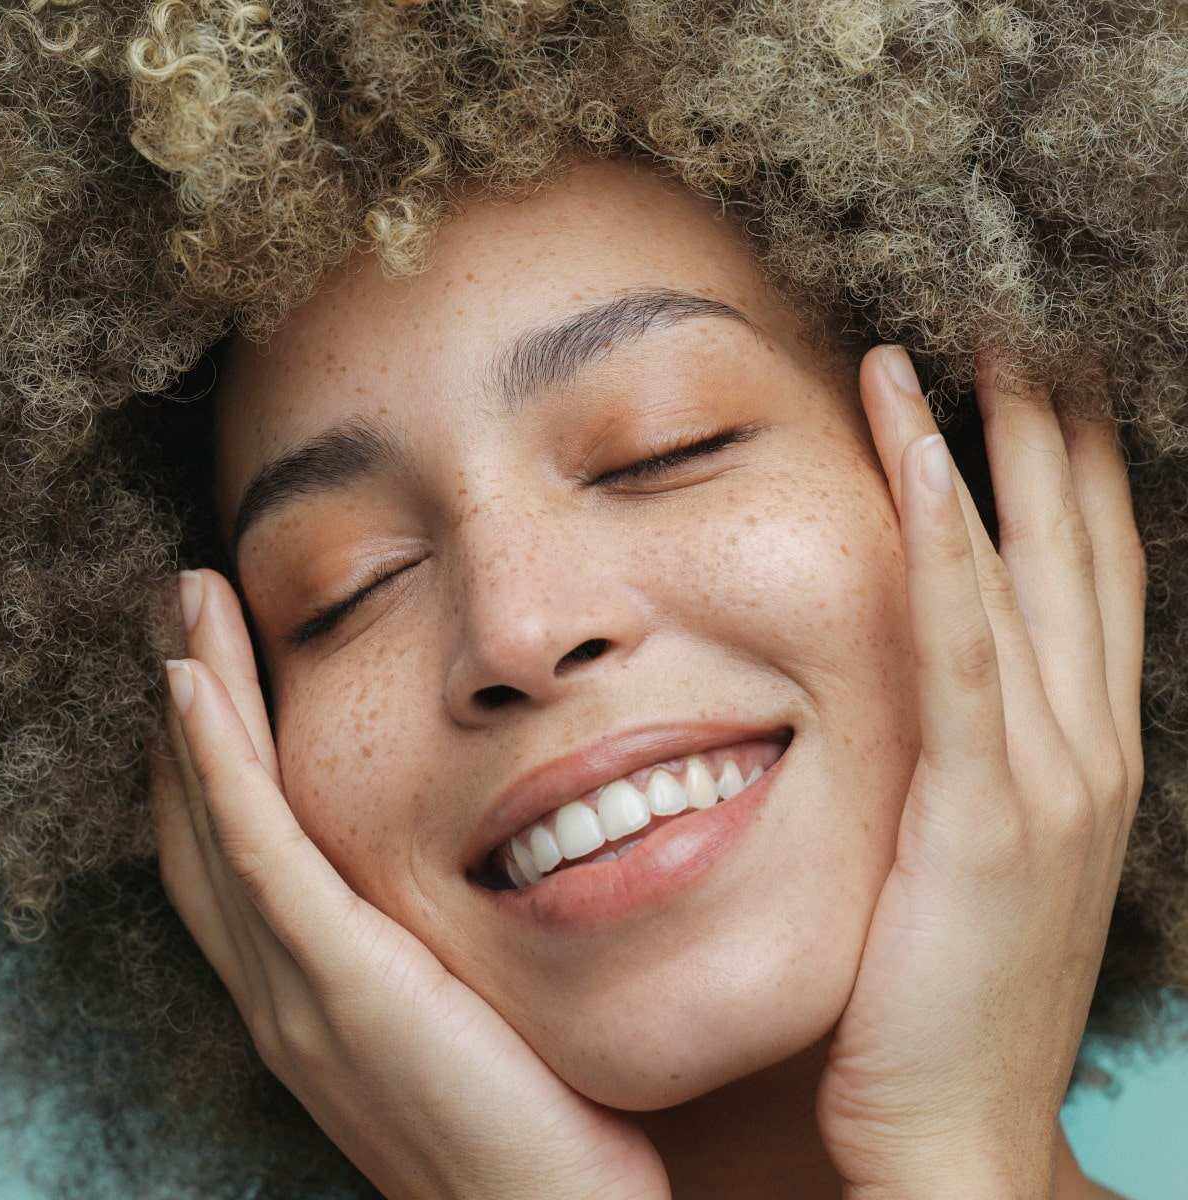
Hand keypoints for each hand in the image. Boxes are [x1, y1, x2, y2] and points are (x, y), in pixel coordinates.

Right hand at [149, 568, 669, 1199]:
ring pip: (216, 820)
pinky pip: (260, 854)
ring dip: (194, 703)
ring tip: (187, 606)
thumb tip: (467, 859)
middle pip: (203, 821)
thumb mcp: (464, 1010)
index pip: (234, 850)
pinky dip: (217, 765)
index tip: (214, 664)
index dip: (210, 753)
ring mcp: (296, 993)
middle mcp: (278, 990)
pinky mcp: (342, 990)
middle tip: (184, 603)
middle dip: (188, 705)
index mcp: (307, 991)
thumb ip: (433, 943)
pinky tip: (194, 689)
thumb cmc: (528, 1119)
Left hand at [815, 346, 1145, 1197]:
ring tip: (964, 341)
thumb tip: (934, 682)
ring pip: (1032, 568)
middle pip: (1080, 546)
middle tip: (1023, 321)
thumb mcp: (975, 852)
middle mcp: (1086, 744)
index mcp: (1083, 752)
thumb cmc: (946, 986)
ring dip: (1002, 444)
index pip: (1086, 576)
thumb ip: (969, 760)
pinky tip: (923, 448)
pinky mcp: (979, 807)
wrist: (958, 1126)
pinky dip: (948, 537)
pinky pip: (962, 642)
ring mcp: (1046, 773)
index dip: (1073, 470)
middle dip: (1057, 428)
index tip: (1041, 378)